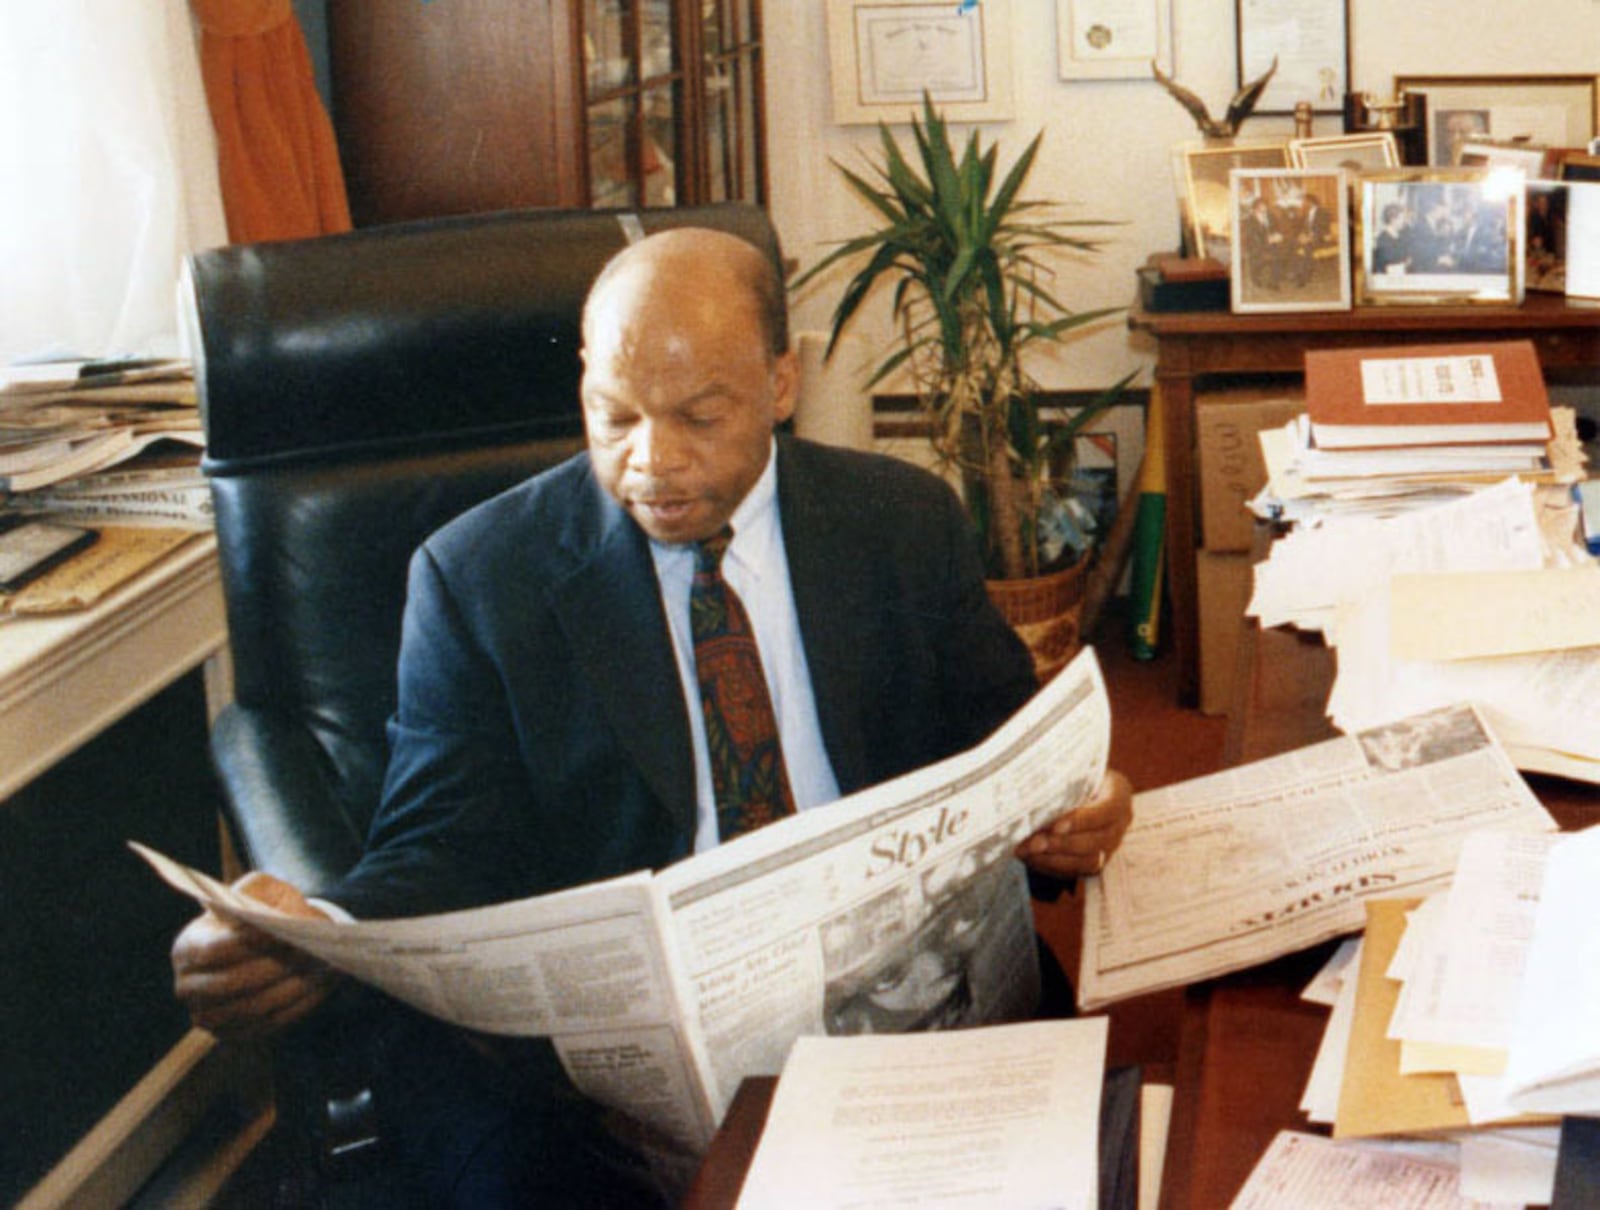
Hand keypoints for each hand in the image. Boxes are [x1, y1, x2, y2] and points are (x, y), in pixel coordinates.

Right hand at [170, 872, 337, 1039]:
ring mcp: (211, 1016)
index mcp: (188, 947)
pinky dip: (297, 1006)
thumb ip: (263, 895)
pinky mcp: (235, 1034)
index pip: (213, 951)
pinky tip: (320, 986)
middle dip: (275, 968)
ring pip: (253, 1008)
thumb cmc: (261, 911)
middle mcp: (189, 987)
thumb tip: (281, 921)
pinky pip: (268, 1025)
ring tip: (322, 968)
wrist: (267, 944)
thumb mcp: (259, 890)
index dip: (249, 944)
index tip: (285, 933)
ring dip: (291, 988)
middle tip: (311, 953)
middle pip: (232, 984)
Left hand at [1014, 769, 1132, 880]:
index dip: (1082, 821)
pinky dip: (1051, 865)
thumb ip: (1061, 778)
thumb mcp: (1072, 768)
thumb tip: (1032, 788)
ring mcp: (1110, 845)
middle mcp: (1119, 823)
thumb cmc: (1071, 772)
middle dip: (1062, 844)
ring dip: (1055, 858)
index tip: (1056, 826)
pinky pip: (1075, 870)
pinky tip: (1030, 857)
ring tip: (1028, 851)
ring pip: (1088, 861)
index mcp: (1119, 794)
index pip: (1107, 811)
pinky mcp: (1094, 861)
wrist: (1077, 787)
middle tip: (1034, 843)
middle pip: (1096, 840)